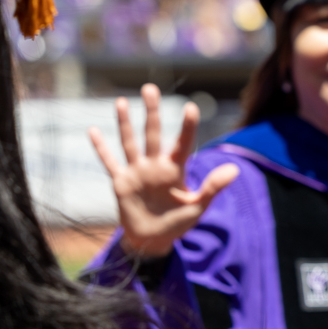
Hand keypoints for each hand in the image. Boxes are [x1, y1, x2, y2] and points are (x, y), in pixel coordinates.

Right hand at [90, 84, 239, 259]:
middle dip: (152, 112)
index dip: (187, 127)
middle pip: (154, 134)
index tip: (191, 107)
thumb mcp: (198, 207)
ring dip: (125, 123)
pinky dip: (101, 148)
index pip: (183, 144)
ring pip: (130, 142)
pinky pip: (109, 162)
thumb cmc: (178, 223)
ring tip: (123, 101)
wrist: (153, 240)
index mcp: (176, 170)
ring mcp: (137, 172)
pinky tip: (92, 130)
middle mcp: (155, 166)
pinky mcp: (120, 182)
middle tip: (151, 88)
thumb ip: (213, 187)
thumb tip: (235, 169)